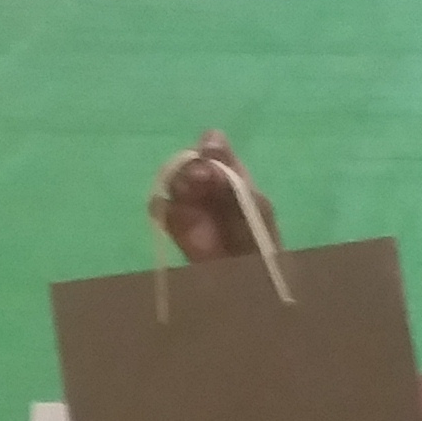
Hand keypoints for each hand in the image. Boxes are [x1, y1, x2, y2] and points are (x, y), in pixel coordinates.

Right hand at [152, 135, 277, 263]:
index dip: (209, 148)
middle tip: (202, 180)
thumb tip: (211, 136)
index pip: (214, 149)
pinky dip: (164, 208)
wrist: (248, 284)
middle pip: (188, 162)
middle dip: (192, 167)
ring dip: (178, 183)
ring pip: (173, 181)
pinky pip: (161, 209)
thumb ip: (231, 175)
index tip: (210, 153)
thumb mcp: (254, 205)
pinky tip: (176, 215)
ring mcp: (190, 207)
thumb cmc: (260, 245)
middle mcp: (209, 187)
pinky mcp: (175, 228)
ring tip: (190, 196)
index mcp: (232, 176)